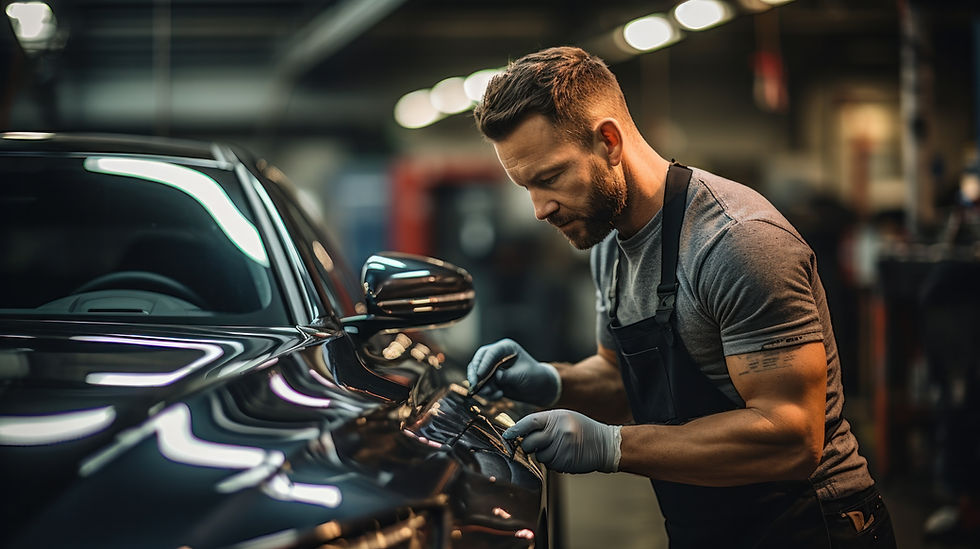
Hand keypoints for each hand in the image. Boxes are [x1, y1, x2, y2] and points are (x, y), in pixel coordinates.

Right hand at [466, 339, 560, 405]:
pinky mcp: (491, 379)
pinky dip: (487, 392)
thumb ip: (508, 376)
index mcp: (506, 348)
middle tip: (475, 386)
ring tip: (494, 394)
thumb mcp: (522, 376)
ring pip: (478, 374)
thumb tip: (495, 377)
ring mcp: (493, 367)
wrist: (539, 388)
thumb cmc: (535, 377)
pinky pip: (482, 385)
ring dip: (483, 386)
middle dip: (475, 374)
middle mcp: (497, 355)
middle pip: (478, 361)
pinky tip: (498, 395)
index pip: (490, 353)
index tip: (480, 376)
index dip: (483, 364)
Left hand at [503, 410, 621, 472]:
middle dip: (529, 445)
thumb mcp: (564, 417)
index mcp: (556, 418)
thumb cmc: (581, 428)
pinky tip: (565, 455)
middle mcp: (558, 432)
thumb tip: (520, 433)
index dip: (515, 430)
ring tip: (559, 447)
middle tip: (539, 442)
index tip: (506, 435)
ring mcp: (561, 449)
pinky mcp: (564, 463)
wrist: (604, 444)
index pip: (529, 422)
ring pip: (538, 456)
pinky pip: (549, 465)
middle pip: (529, 442)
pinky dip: (553, 461)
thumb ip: (544, 423)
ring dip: (543, 454)